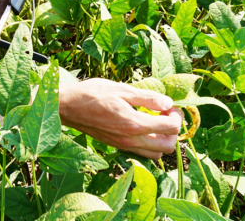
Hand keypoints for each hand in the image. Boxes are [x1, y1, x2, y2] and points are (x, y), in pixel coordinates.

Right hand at [58, 78, 182, 159]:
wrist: (68, 107)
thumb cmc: (92, 94)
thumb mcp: (121, 89)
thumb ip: (147, 98)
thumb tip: (168, 102)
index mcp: (134, 123)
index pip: (170, 127)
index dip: (176, 115)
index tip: (170, 105)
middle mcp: (131, 139)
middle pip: (168, 146)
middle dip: (173, 130)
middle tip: (166, 114)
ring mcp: (124, 145)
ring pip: (156, 154)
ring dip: (162, 139)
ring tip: (155, 121)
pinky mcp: (117, 146)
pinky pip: (142, 152)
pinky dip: (149, 143)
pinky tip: (141, 126)